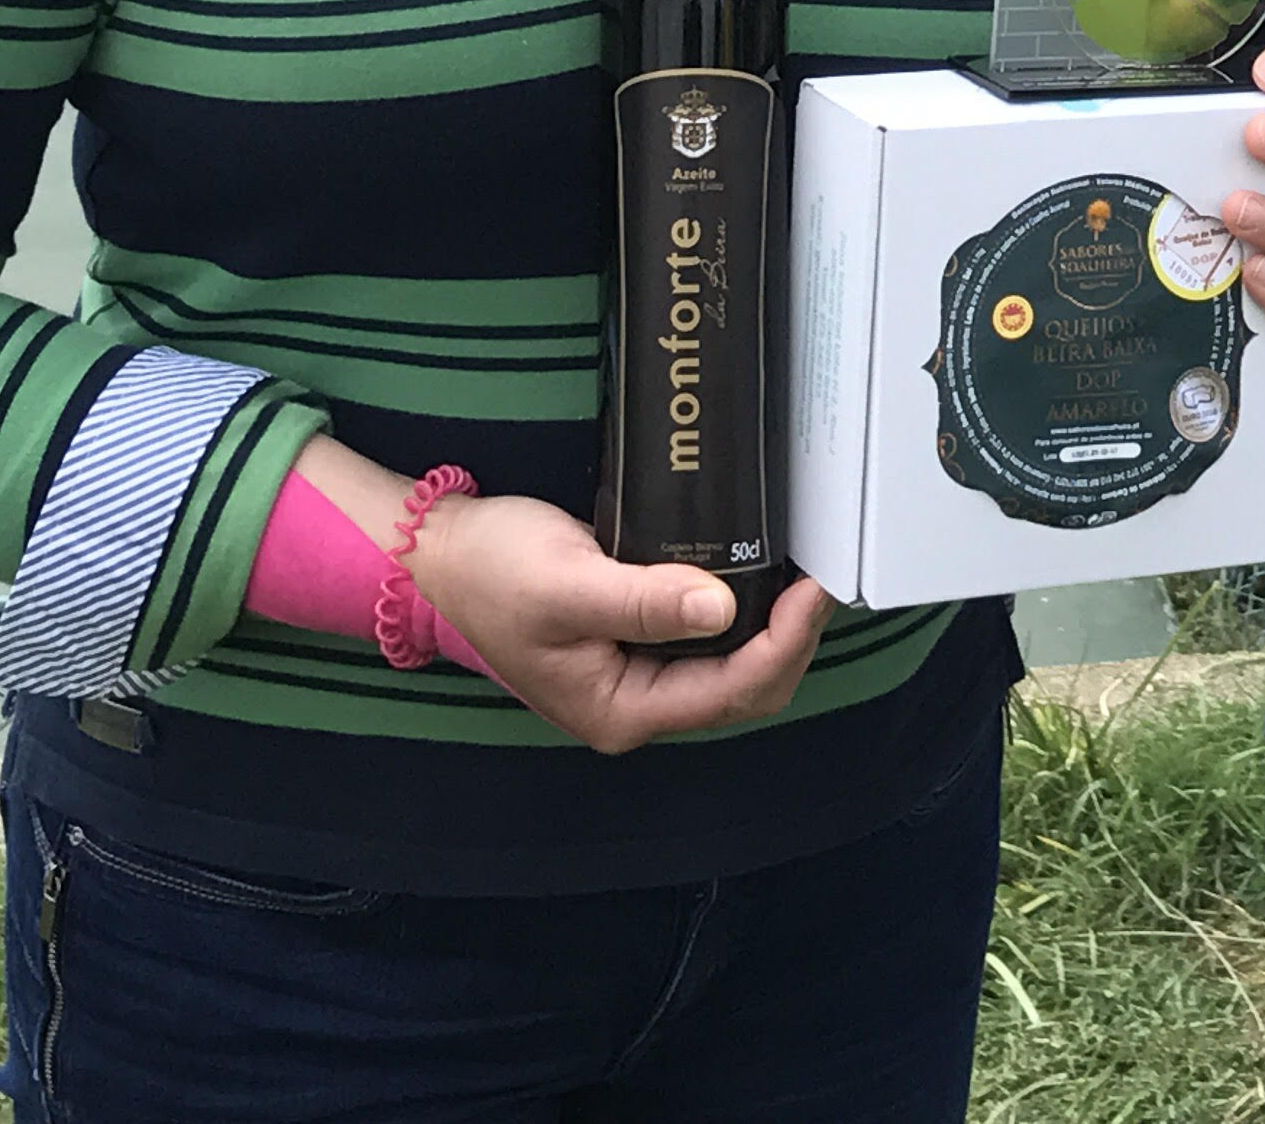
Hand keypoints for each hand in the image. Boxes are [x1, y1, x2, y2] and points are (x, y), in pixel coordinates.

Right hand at [406, 490, 830, 753]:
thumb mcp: (568, 582)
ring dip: (774, 627)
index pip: (731, 691)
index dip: (785, 643)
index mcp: (621, 710)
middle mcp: (636, 705)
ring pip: (732, 666)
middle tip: (824, 577)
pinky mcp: (637, 641)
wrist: (439, 554)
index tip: (816, 589)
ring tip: (806, 572)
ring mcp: (637, 676)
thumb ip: (645, 600)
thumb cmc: (494, 570)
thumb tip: (725, 609)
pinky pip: (709, 639)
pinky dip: (744, 611)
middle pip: (743, 689)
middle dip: (791, 640)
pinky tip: (763, 572)